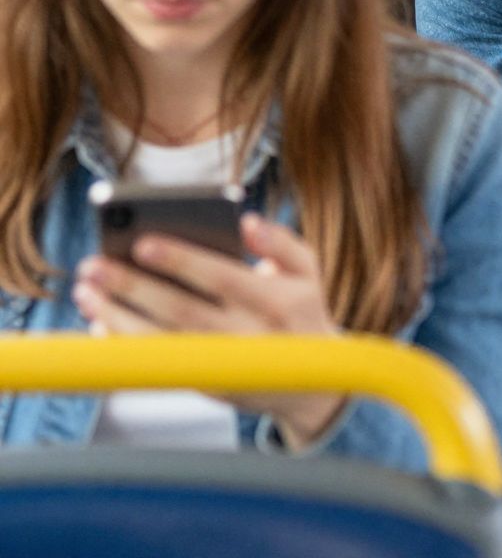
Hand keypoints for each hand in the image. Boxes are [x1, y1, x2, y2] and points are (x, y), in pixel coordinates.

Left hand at [74, 213, 344, 446]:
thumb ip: (281, 242)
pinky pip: (156, 363)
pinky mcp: (202, 383)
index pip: (222, 276)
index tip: (142, 242)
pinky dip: (124, 346)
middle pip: (180, 308)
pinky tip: (99, 322)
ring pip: (160, 340)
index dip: (183, 261)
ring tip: (86, 290)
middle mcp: (247, 336)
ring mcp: (222, 363)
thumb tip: (247, 222)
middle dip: (133, 286)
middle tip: (95, 265)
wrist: (309, 384)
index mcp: (276, 300)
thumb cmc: (301, 312)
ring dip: (116, 315)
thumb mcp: (308, 273)